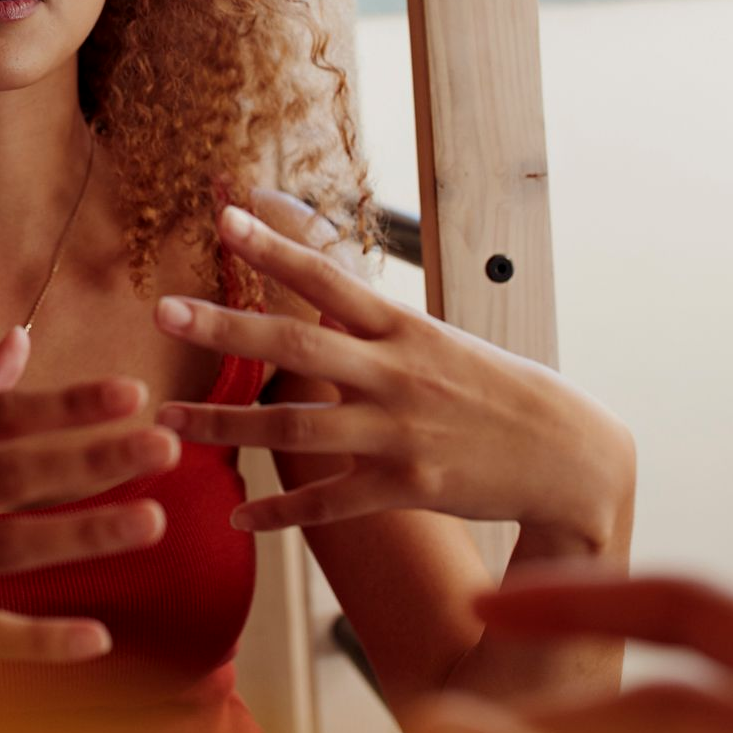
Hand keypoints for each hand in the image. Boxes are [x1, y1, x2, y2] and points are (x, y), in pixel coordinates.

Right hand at [0, 327, 177, 679]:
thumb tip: (22, 336)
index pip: (1, 415)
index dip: (67, 403)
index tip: (133, 391)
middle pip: (14, 471)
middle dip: (92, 458)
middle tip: (165, 445)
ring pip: (7, 544)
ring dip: (81, 534)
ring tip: (152, 521)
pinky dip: (39, 638)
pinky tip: (96, 638)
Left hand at [152, 204, 632, 548]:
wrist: (568, 454)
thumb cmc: (495, 390)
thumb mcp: (440, 341)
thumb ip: (374, 327)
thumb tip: (317, 298)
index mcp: (404, 328)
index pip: (328, 278)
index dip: (275, 248)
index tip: (224, 216)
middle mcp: (396, 375)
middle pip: (296, 347)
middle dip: (226, 329)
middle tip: (164, 311)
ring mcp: (398, 432)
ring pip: (295, 429)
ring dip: (225, 426)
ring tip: (166, 421)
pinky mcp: (405, 486)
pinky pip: (329, 502)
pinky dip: (281, 511)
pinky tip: (239, 517)